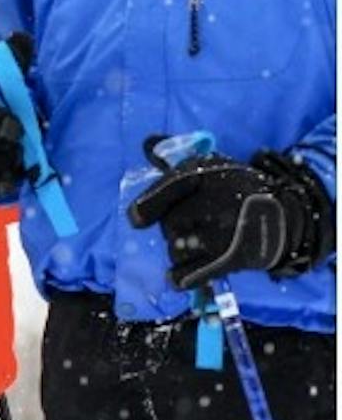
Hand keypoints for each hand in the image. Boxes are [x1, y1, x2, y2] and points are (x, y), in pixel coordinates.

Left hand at [128, 146, 334, 290]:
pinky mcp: (231, 260)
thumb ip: (172, 158)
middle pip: (169, 224)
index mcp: (208, 175)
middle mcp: (215, 203)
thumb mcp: (208, 166)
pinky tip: (176, 277)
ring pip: (177, 249)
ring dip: (179, 249)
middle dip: (172, 228)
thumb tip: (148, 142)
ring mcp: (223, 234)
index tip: (135, 220)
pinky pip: (192, 274)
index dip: (148, 204)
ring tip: (195, 243)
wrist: (283, 216)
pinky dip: (180, 277)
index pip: (171, 187)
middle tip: (190, 225)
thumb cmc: (235, 189)